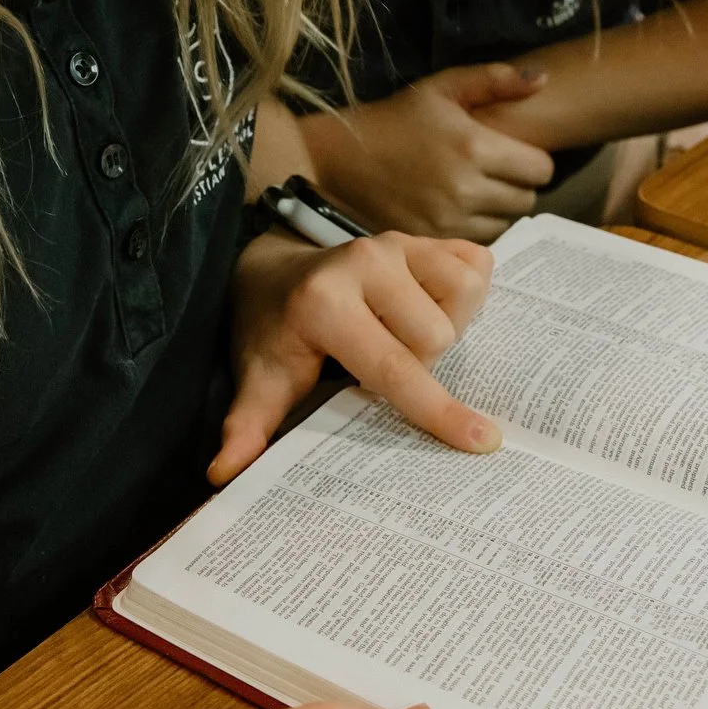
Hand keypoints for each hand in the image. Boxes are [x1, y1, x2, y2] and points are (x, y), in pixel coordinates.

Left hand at [213, 230, 497, 483]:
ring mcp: (399, 242)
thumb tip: (224, 472)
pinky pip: (478, 266)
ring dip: (446, 326)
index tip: (482, 442)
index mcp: (326, 302)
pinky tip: (430, 306)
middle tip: (384, 363)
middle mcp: (366, 261)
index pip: (393, 368)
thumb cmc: (276, 335)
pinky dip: (465, 295)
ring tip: (405, 336)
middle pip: (436, 337)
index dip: (438, 411)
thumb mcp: (259, 379)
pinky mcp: (424, 236)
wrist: (277, 275)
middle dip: (421, 364)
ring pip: (464, 298)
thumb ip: (248, 425)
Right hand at [303, 64, 556, 242]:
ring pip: (504, 226)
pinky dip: (473, 230)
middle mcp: (466, 189)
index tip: (514, 155)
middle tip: (494, 174)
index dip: (533, 161)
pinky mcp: (432, 241)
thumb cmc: (395, 119)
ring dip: (497, 212)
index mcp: (474, 147)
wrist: (340, 159)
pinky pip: (475, 244)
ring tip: (475, 193)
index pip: (541, 169)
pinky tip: (456, 211)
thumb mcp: (442, 88)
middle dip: (517, 186)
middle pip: (525, 200)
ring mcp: (448, 220)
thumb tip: (544, 80)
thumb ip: (496, 80)